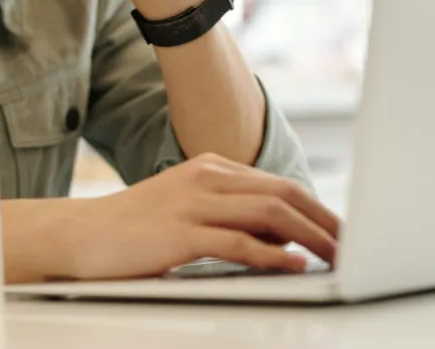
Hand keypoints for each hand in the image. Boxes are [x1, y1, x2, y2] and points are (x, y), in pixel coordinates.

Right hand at [59, 153, 340, 279]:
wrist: (80, 236)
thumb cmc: (134, 230)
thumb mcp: (186, 211)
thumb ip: (229, 216)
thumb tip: (284, 239)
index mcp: (209, 168)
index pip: (278, 183)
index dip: (317, 207)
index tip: (344, 231)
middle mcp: (205, 178)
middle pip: (282, 193)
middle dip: (324, 220)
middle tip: (354, 245)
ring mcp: (192, 202)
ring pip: (268, 213)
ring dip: (310, 237)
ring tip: (336, 257)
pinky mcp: (180, 232)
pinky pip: (239, 242)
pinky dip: (273, 255)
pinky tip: (294, 266)